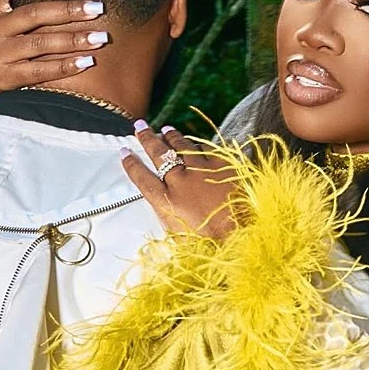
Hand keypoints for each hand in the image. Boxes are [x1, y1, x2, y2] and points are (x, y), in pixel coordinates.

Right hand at [120, 121, 241, 238]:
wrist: (243, 236)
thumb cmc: (210, 242)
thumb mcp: (177, 233)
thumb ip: (167, 213)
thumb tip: (162, 202)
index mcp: (166, 202)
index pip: (141, 177)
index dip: (131, 163)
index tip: (125, 151)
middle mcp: (180, 182)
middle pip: (158, 154)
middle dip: (146, 138)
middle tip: (139, 127)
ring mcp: (202, 171)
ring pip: (182, 146)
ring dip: (171, 136)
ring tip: (165, 130)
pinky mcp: (223, 164)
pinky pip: (207, 148)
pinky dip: (198, 144)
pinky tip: (194, 141)